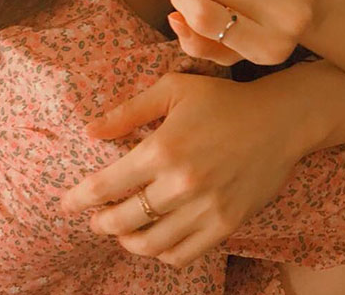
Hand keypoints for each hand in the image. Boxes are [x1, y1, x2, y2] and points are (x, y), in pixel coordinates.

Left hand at [59, 71, 307, 268]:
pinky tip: (156, 239)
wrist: (279, 121)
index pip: (106, 185)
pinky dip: (161, 253)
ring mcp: (206, 209)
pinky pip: (183, 255)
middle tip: (94, 219)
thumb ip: (128, 112)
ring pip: (151, 245)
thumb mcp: (172, 89)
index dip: (79, 198)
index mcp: (163, 148)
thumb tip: (90, 131)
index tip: (65, 204)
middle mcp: (181, 184)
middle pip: (123, 221)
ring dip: (127, 242)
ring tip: (122, 232)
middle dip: (100, 223)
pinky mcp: (227, 224)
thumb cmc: (222, 100)